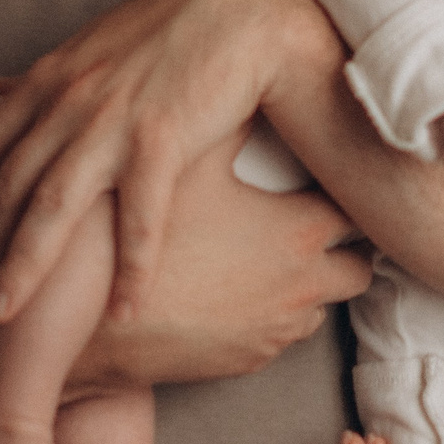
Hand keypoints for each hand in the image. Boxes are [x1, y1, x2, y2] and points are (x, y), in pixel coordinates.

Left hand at [0, 0, 335, 323]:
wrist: (241, 10)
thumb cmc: (170, 31)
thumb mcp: (90, 48)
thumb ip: (42, 78)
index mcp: (49, 81)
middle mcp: (68, 103)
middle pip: (6, 189)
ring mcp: (111, 122)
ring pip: (51, 207)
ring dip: (21, 267)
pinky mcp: (162, 139)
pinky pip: (139, 217)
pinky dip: (129, 269)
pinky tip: (122, 312)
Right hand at [65, 137, 372, 390]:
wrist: (84, 320)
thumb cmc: (138, 230)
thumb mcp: (186, 158)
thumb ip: (233, 122)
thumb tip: (257, 80)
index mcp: (297, 232)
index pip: (358, 212)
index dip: (348, 194)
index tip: (337, 181)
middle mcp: (301, 288)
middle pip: (359, 270)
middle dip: (342, 250)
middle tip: (316, 223)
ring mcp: (276, 332)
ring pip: (320, 309)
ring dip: (304, 286)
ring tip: (270, 256)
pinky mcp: (247, 363)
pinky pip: (278, 338)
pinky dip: (266, 317)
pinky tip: (231, 290)